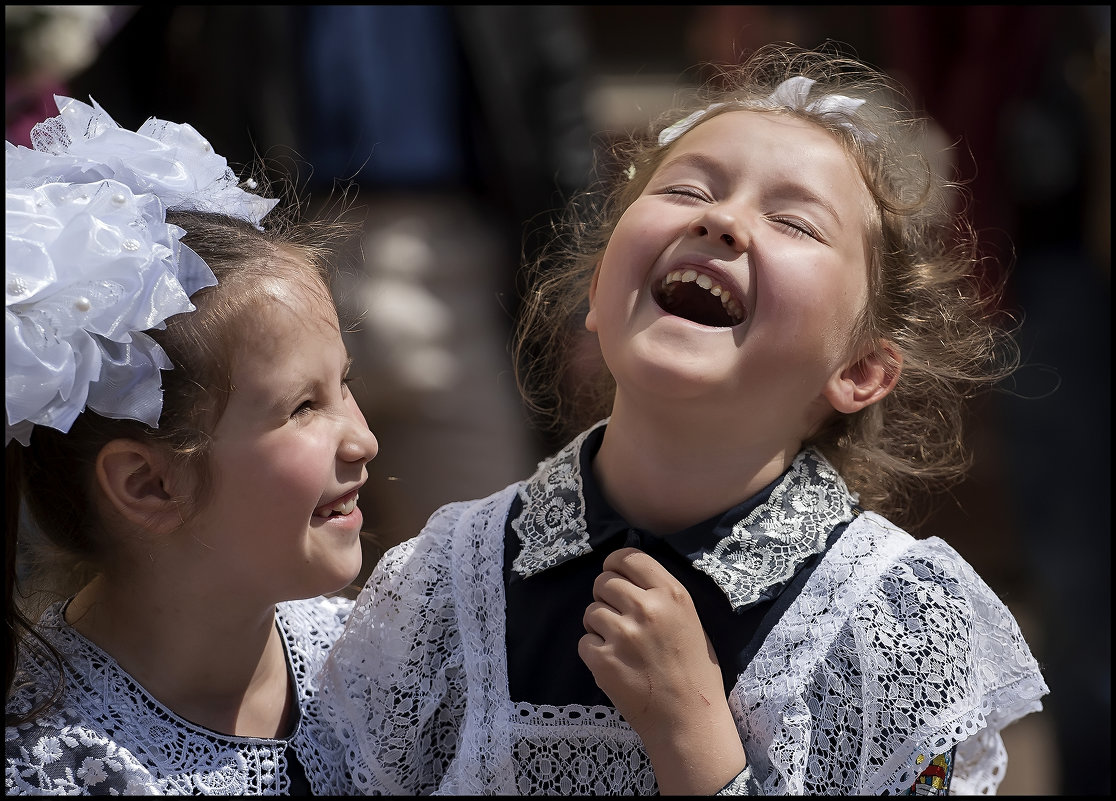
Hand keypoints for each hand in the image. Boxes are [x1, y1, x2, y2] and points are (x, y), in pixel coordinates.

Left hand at [578, 547, 746, 793]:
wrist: (688, 720)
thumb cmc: (695, 672)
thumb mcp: (690, 620)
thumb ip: (661, 596)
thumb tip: (630, 578)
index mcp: (671, 594)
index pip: (628, 557)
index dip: (615, 564)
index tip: (614, 574)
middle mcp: (645, 608)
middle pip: (603, 581)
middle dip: (605, 596)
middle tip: (618, 616)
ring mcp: (622, 634)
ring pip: (590, 611)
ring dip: (599, 625)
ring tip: (619, 644)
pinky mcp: (602, 660)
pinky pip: (584, 641)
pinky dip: (594, 651)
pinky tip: (614, 664)